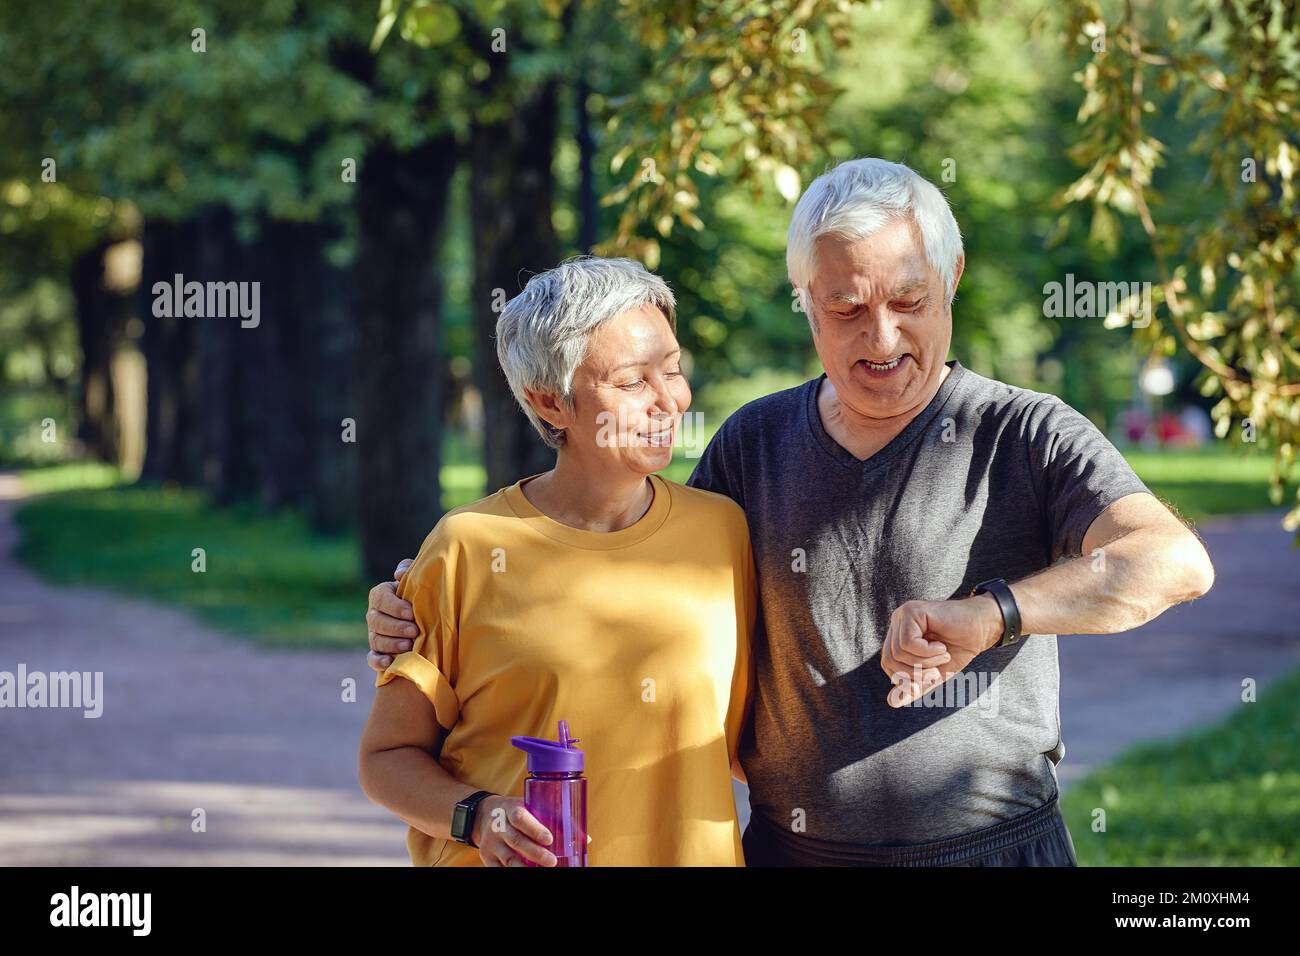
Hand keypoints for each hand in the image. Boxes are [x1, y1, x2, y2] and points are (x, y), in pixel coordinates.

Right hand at [367, 558, 416, 672]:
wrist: (427, 613)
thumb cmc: (422, 592)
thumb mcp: (418, 578)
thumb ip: (409, 571)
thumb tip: (399, 575)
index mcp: (380, 595)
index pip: (381, 599)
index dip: (394, 606)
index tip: (411, 612)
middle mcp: (374, 614)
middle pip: (376, 621)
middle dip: (396, 627)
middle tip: (414, 630)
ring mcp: (374, 634)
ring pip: (375, 640)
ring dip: (391, 644)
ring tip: (409, 646)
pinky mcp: (378, 651)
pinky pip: (372, 658)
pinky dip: (378, 661)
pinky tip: (389, 663)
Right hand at [472, 796, 558, 866]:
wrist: (486, 814)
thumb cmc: (518, 812)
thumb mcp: (530, 807)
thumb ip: (553, 819)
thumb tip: (585, 839)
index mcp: (510, 809)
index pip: (520, 818)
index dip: (534, 829)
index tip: (549, 839)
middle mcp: (498, 826)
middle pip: (516, 841)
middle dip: (535, 853)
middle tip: (553, 861)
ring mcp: (491, 843)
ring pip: (508, 859)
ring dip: (525, 868)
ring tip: (542, 871)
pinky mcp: (487, 857)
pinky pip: (500, 869)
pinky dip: (514, 872)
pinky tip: (527, 873)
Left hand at [881, 595, 1002, 707]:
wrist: (982, 628)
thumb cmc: (958, 648)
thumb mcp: (934, 674)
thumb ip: (914, 687)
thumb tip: (892, 702)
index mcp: (899, 636)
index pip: (887, 663)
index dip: (903, 679)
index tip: (925, 683)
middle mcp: (897, 623)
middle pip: (889, 658)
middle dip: (914, 673)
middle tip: (936, 672)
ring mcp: (902, 615)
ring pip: (898, 652)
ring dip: (925, 662)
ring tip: (943, 656)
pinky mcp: (912, 611)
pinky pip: (908, 642)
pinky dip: (927, 652)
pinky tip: (941, 647)